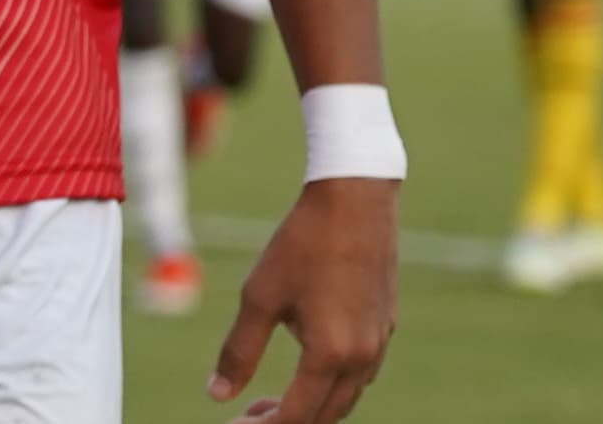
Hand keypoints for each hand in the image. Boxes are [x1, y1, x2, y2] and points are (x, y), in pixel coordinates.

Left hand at [210, 176, 396, 421]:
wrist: (355, 200)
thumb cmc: (301, 244)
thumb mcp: (259, 297)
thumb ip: (238, 351)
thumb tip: (216, 394)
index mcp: (330, 354)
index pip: (297, 417)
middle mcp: (363, 357)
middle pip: (325, 417)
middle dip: (285, 423)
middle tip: (246, 414)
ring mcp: (380, 343)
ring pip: (345, 398)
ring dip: (310, 407)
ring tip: (267, 400)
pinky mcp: (385, 326)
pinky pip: (360, 375)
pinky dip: (330, 386)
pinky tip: (304, 369)